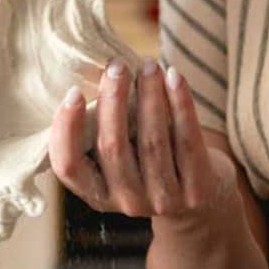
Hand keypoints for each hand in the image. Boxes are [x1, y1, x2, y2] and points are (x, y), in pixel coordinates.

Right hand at [49, 59, 217, 218]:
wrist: (202, 203)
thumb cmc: (149, 164)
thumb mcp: (120, 160)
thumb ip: (104, 131)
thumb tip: (98, 73)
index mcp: (97, 195)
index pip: (68, 167)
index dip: (66, 130)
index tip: (73, 92)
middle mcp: (127, 202)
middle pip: (113, 147)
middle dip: (113, 101)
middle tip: (116, 67)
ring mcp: (162, 199)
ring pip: (152, 141)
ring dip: (149, 96)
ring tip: (150, 65)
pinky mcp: (196, 190)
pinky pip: (187, 141)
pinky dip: (181, 104)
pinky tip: (176, 77)